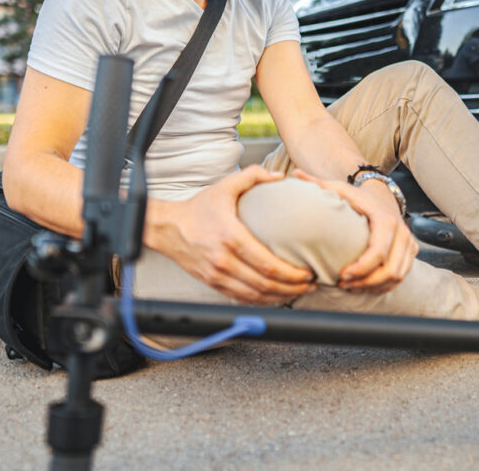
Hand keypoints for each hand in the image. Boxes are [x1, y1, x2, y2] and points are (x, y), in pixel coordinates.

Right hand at [147, 165, 316, 303]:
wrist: (167, 228)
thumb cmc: (198, 208)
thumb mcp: (225, 186)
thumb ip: (253, 175)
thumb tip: (279, 176)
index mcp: (230, 237)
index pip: (267, 264)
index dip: (292, 273)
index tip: (308, 271)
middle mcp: (223, 260)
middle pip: (265, 284)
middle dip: (293, 287)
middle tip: (311, 283)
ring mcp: (217, 275)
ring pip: (255, 296)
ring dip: (281, 297)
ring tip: (300, 291)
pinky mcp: (212, 283)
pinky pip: (242, 298)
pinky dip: (263, 301)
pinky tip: (277, 296)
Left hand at [292, 169, 417, 293]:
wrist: (381, 196)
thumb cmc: (356, 197)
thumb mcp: (339, 189)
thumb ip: (318, 184)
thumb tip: (295, 174)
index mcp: (385, 219)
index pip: (378, 251)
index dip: (362, 268)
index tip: (342, 276)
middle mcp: (402, 232)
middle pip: (390, 269)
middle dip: (366, 282)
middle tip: (343, 284)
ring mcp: (409, 243)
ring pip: (396, 276)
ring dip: (373, 286)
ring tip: (350, 287)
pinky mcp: (410, 252)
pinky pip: (399, 278)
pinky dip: (382, 286)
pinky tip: (362, 287)